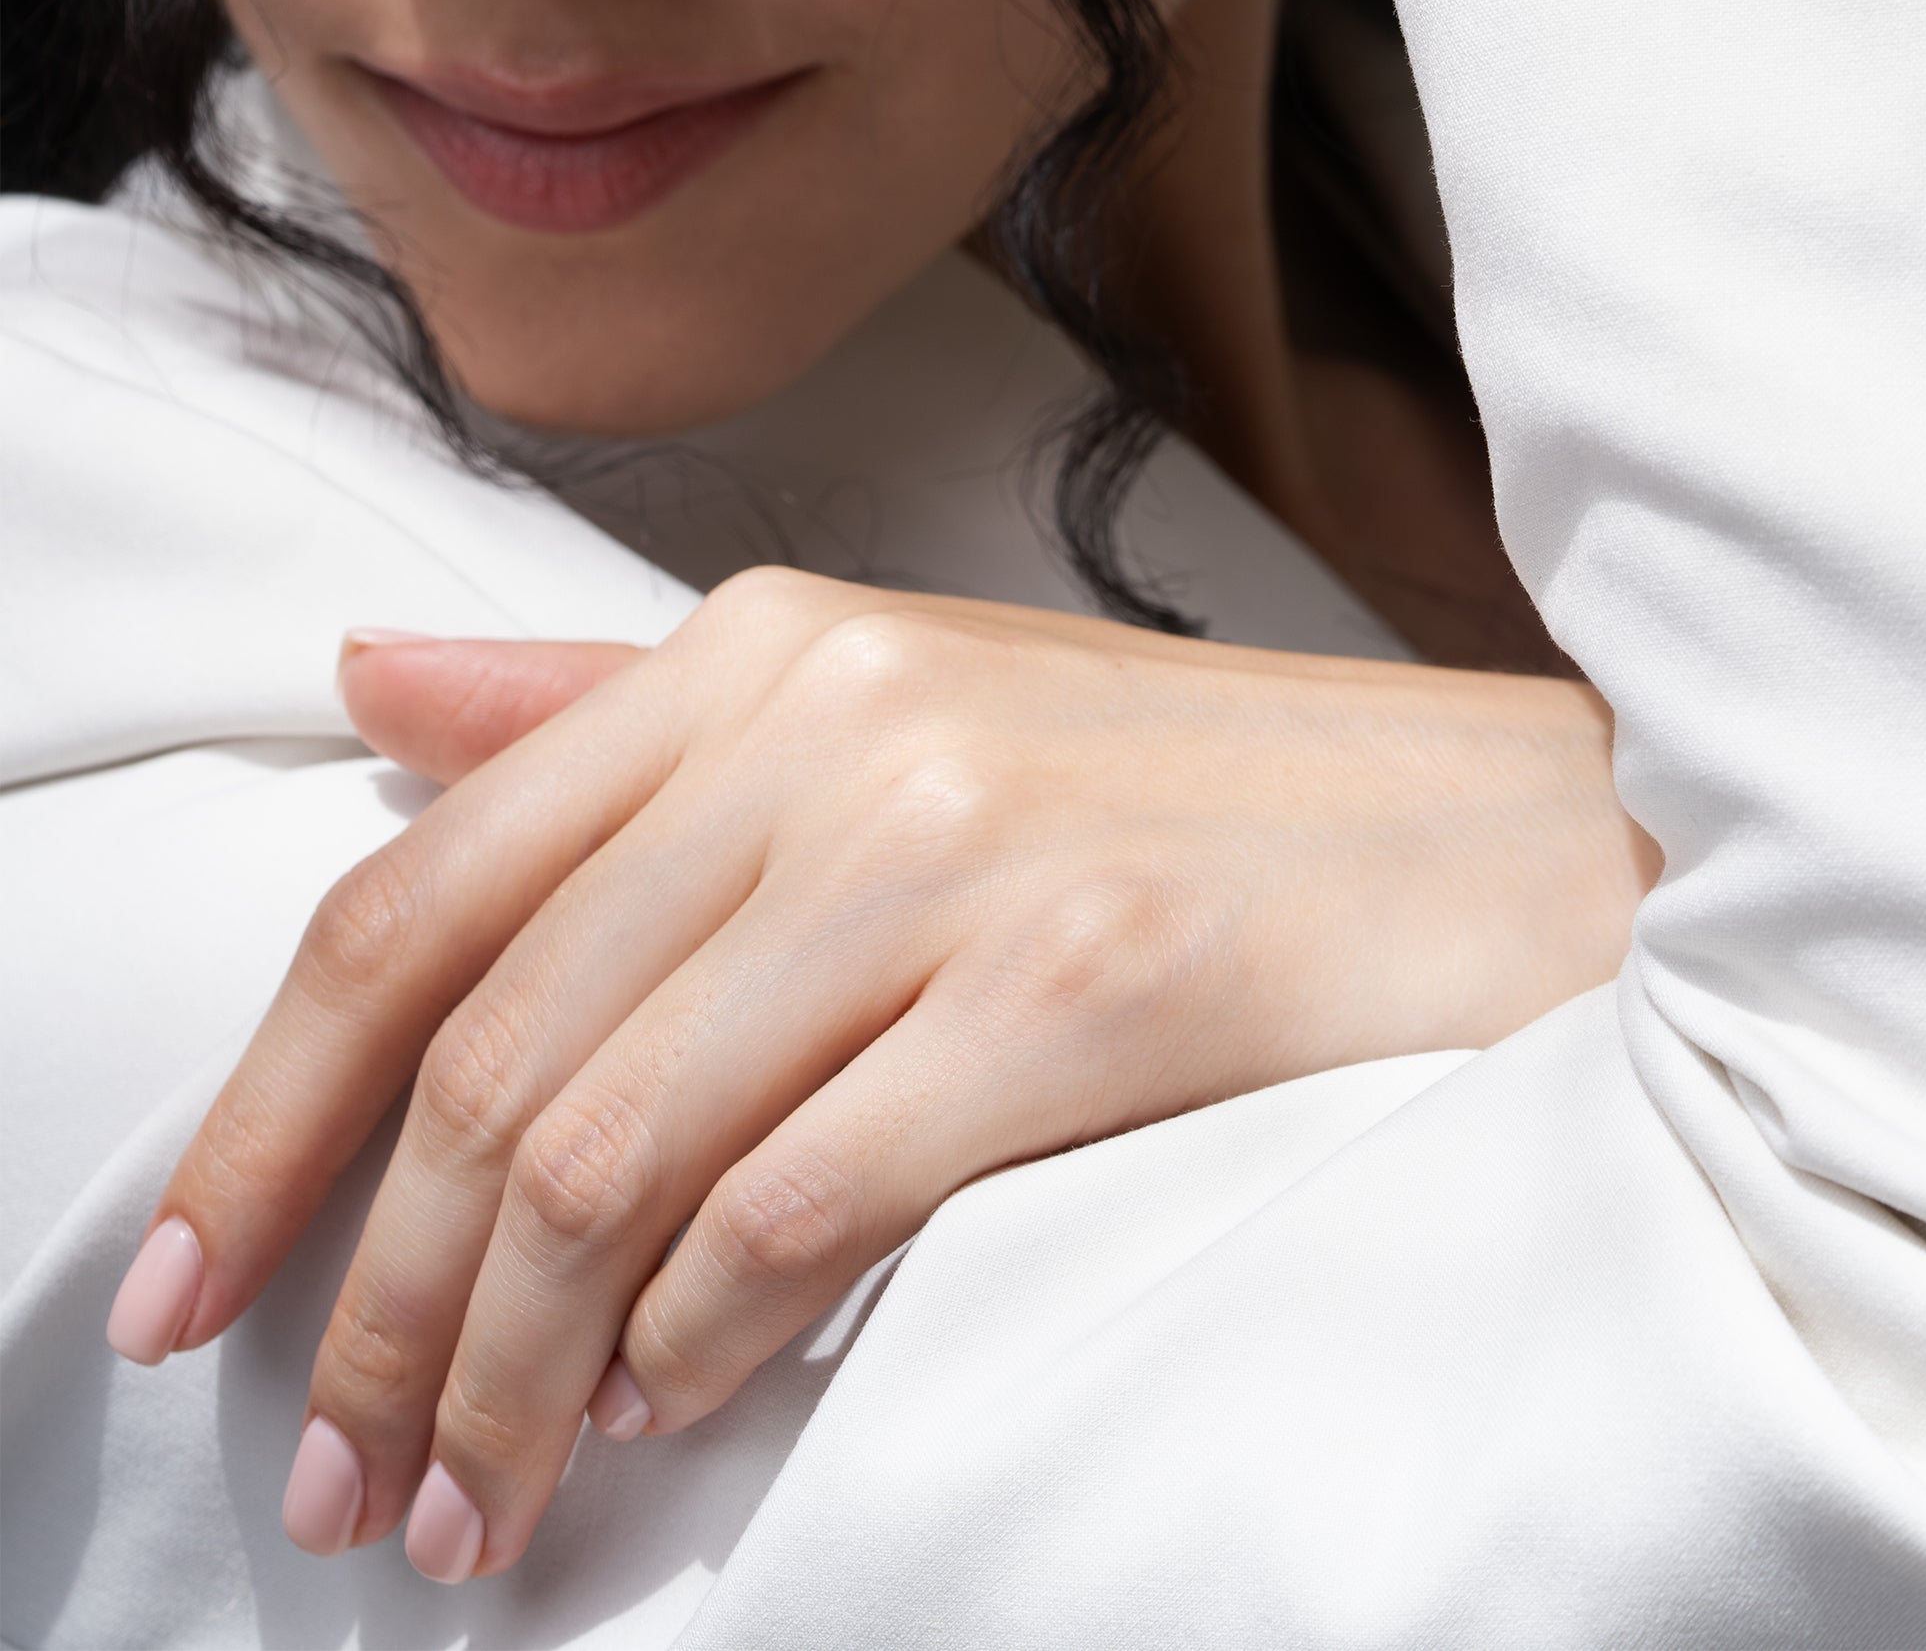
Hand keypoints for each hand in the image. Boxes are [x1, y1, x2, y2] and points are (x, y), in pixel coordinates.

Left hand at [124, 570, 1653, 1578]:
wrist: (1505, 845)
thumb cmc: (1187, 799)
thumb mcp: (894, 700)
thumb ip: (619, 716)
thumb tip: (370, 692)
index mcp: (770, 653)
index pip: (421, 894)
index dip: (266, 1115)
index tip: (189, 1284)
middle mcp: (839, 724)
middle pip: (495, 1059)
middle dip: (383, 1309)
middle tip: (348, 1476)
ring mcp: (961, 847)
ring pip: (611, 1156)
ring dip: (511, 1376)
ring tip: (480, 1504)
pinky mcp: (1081, 986)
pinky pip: (794, 1211)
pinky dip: (692, 1348)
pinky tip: (671, 1410)